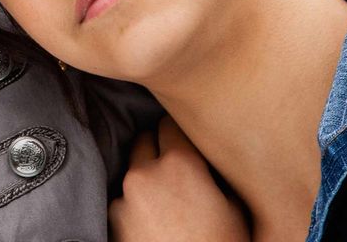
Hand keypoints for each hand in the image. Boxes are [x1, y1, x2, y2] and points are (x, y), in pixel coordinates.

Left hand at [109, 116, 249, 241]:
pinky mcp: (111, 219)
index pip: (170, 124)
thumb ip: (217, 175)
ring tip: (168, 204)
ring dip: (146, 179)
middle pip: (145, 140)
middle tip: (179, 173)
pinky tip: (153, 222)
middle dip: (160, 151)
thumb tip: (210, 159)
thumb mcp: (236, 209)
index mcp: (180, 164)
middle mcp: (145, 173)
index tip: (189, 144)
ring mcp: (123, 196)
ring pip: (132, 171)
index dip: (181, 134)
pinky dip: (134, 205)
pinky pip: (122, 200)